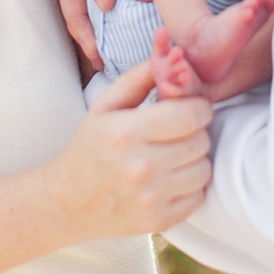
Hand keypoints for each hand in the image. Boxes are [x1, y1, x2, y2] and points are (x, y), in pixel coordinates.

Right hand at [0, 62, 211, 273]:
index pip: (190, 114)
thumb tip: (172, 53)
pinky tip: (172, 176)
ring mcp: (151, 198)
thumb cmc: (91, 144)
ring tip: (175, 153)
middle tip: (180, 130)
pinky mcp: (159, 220)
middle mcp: (141, 167)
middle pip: (201, 141)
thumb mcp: (106, 103)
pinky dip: (191, 184)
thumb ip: (141, 76)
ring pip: (204, 169)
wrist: (69, 201)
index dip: (198, 106)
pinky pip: (199, 195)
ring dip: (195, 158)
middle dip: (196, 130)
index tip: (190, 107)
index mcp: (127, 132)